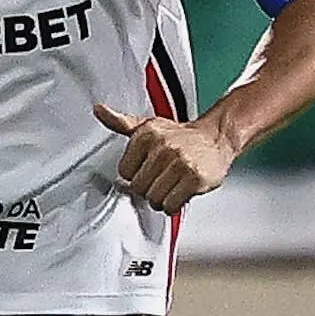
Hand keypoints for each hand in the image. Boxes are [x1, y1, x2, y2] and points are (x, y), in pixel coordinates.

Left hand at [93, 101, 237, 211]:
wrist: (216, 138)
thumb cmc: (181, 136)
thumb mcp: (150, 126)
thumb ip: (122, 122)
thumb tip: (98, 110)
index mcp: (147, 134)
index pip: (125, 172)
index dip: (137, 174)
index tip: (148, 168)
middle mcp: (163, 147)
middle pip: (139, 188)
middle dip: (150, 188)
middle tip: (162, 178)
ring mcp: (180, 163)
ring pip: (154, 198)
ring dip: (162, 198)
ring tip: (172, 185)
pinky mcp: (194, 179)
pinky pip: (171, 205)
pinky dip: (174, 205)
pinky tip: (181, 192)